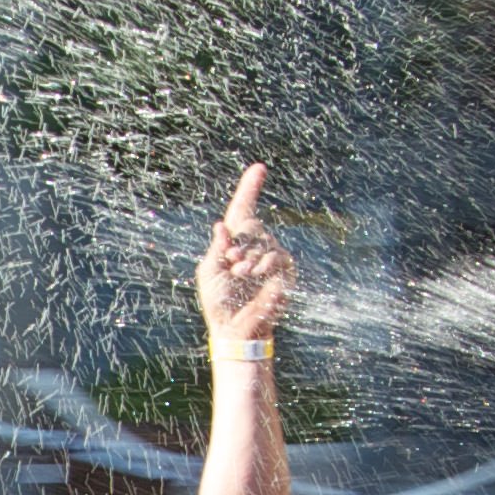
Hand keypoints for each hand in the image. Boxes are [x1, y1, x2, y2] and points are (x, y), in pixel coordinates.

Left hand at [194, 162, 294, 353]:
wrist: (236, 326)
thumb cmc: (219, 302)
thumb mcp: (209, 272)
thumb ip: (217, 248)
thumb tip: (221, 224)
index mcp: (234, 243)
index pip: (244, 209)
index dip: (250, 188)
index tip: (259, 168)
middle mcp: (254, 246)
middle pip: (251, 226)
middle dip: (240, 244)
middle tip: (232, 264)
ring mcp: (270, 257)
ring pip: (264, 241)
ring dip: (250, 258)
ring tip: (241, 275)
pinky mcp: (284, 270)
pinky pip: (278, 255)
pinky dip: (264, 263)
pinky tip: (254, 275)